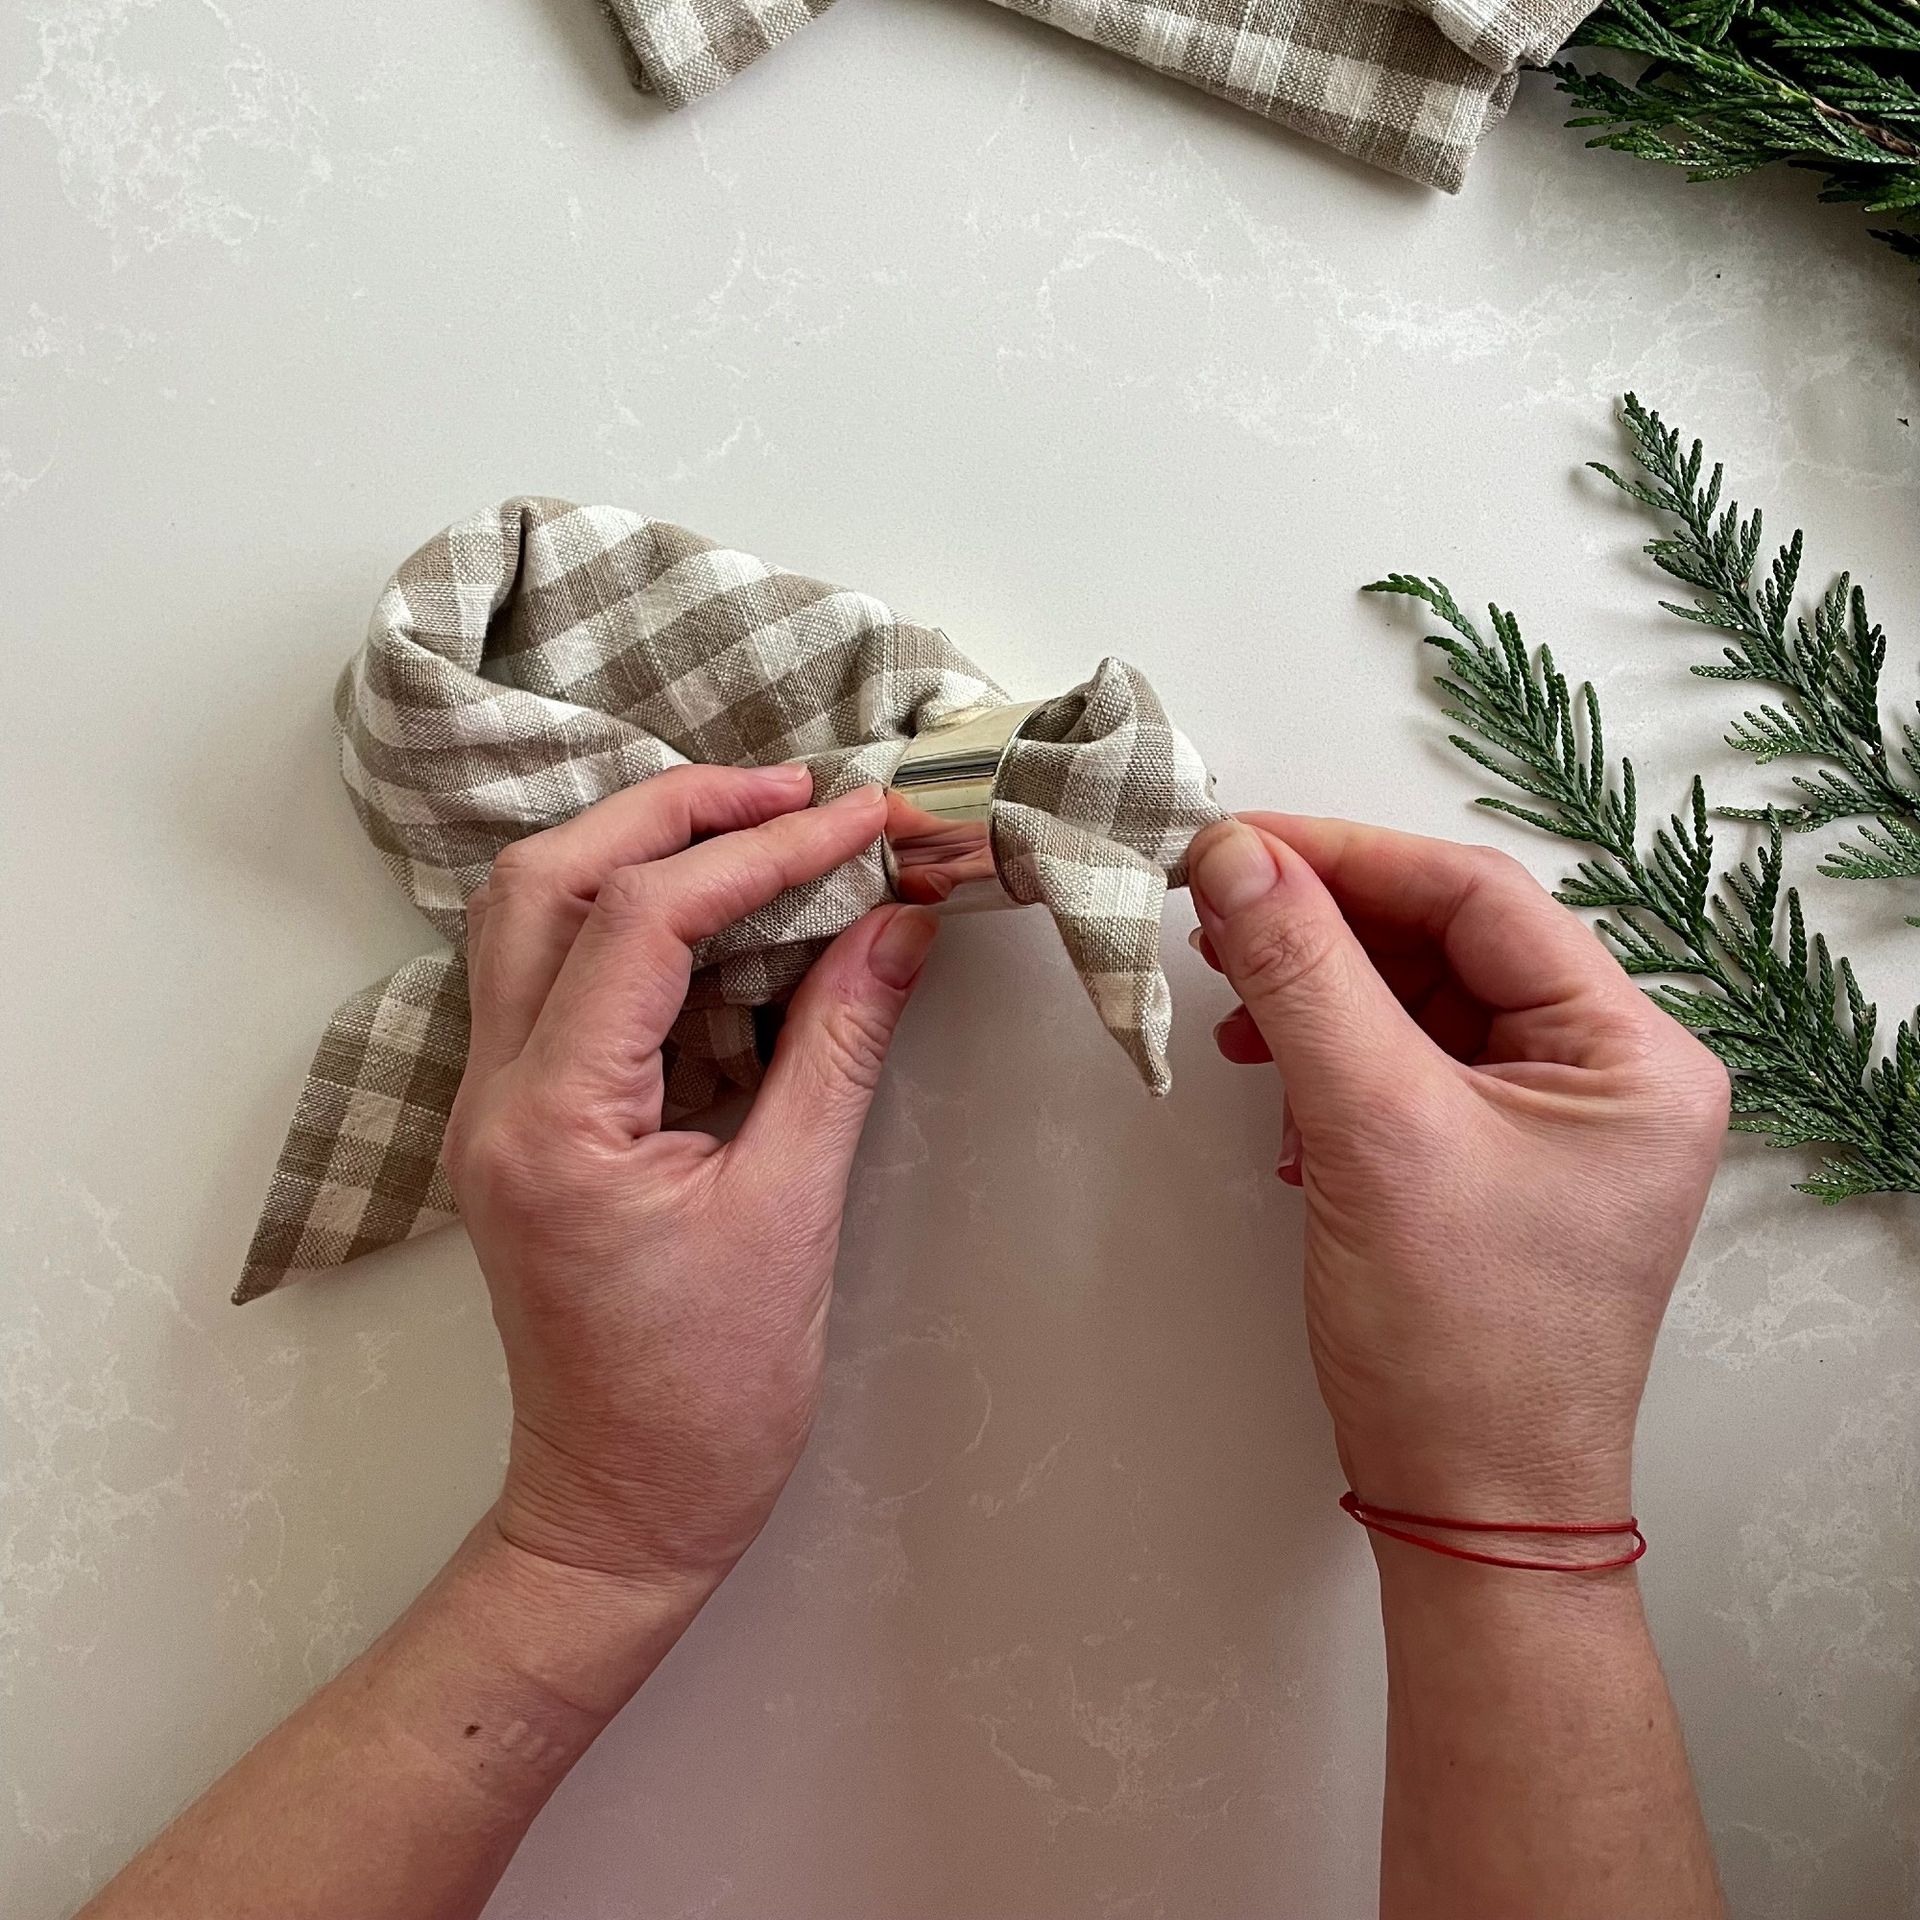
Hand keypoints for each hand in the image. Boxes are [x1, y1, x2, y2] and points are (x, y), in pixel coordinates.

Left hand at [444, 765, 937, 1605]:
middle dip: (674, 812)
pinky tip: (730, 919)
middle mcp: (492, 1096)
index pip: (644, 921)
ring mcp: (493, 1106)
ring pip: (534, 917)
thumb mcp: (794, 1209)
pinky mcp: (526, 1121)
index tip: (862, 819)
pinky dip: (642, 924)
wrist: (625, 1508)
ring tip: (767, 830)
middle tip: (797, 792)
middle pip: (546, 881)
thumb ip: (840, 1047)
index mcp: (551, 1123)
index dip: (761, 851)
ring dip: (644, 853)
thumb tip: (899, 923)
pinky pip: (562, 979)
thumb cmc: (711, 1395)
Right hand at [1187, 814, 1727, 1522]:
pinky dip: (1330, 1060)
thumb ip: (1303, 978)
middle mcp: (1606, 1072)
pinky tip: (1276, 1092)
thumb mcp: (1373, 1134)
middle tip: (1214, 912)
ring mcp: (1550, 1119)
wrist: (1468, 1508)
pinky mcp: (1491, 1160)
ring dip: (1317, 994)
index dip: (1347, 856)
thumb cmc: (1457, 1341)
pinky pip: (1405, 1065)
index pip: (1478, 898)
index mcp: (1630, 1051)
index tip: (1233, 842)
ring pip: (1416, 1001)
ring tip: (1234, 1010)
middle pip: (1447, 942)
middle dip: (1324, 926)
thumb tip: (1233, 853)